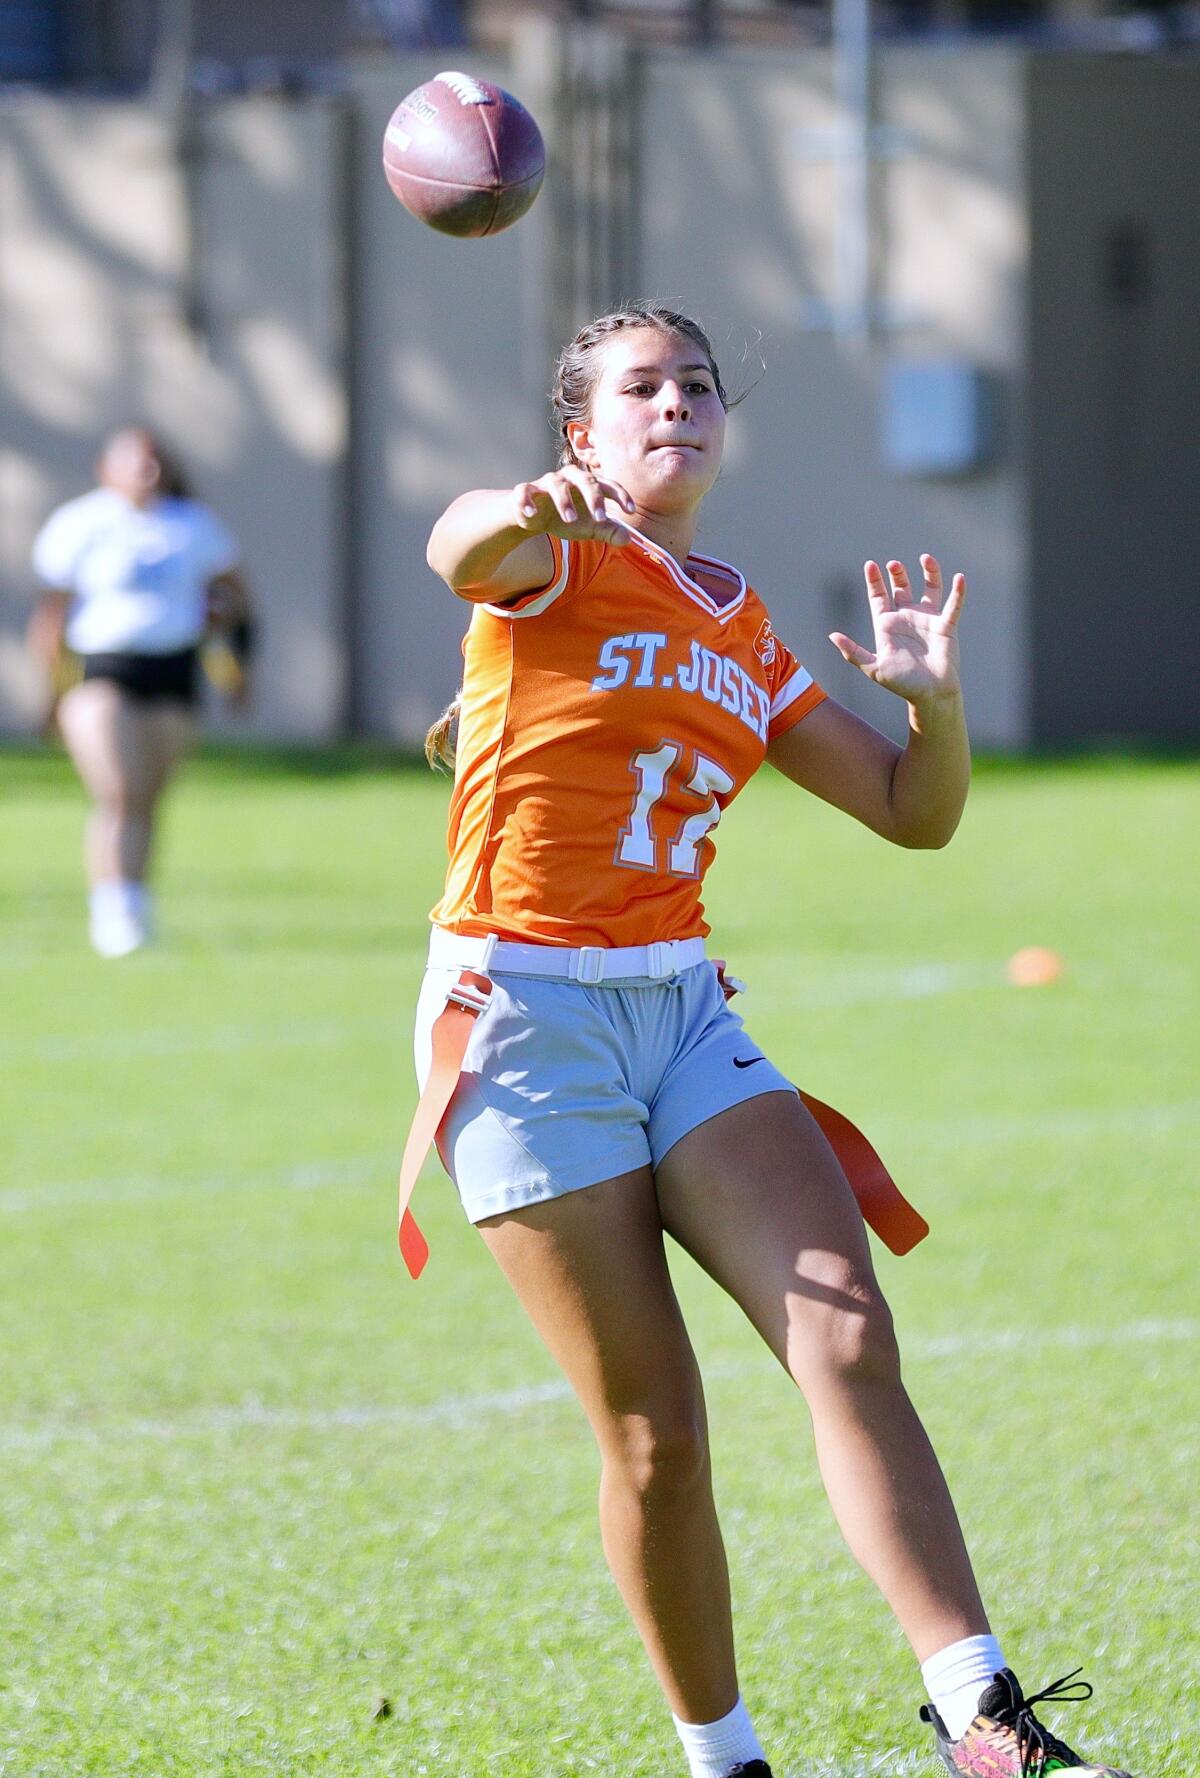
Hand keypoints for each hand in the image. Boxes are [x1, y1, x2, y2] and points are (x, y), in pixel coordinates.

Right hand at [512, 468, 635, 546]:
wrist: (534, 516)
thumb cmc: (567, 517)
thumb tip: (628, 538)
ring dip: (564, 501)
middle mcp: (568, 478)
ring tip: (570, 520)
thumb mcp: (590, 527)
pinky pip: (525, 491)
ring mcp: (546, 483)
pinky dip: (527, 501)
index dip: (621, 495)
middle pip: (584, 479)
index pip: (607, 485)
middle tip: (601, 519)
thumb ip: (609, 531)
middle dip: (593, 498)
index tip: (631, 511)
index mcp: (587, 483)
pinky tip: (531, 514)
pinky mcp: (526, 491)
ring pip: (556, 484)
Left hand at [830, 555, 964, 705]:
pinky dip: (958, 592)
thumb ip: (853, 652)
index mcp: (887, 626)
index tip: (870, 564)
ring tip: (925, 558)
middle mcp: (907, 619)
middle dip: (897, 574)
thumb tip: (832, 635)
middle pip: (901, 588)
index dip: (874, 581)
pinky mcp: (946, 627)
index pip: (878, 597)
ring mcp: (927, 621)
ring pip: (930, 589)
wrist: (929, 695)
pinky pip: (953, 605)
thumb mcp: (873, 668)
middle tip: (893, 564)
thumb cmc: (901, 684)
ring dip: (929, 573)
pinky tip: (959, 578)